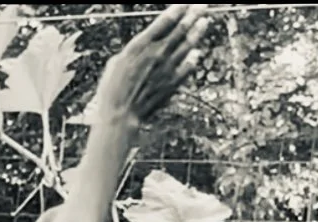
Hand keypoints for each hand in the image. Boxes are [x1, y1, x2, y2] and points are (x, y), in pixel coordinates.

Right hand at [91, 3, 207, 130]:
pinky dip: (193, 59)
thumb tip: (142, 46)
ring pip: (187, 45)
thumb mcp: (116, 63)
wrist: (121, 114)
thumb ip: (133, 52)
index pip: (165, 21)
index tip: (185, 4)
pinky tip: (197, 53)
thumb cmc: (112, 91)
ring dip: (197, 32)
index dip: (177, 10)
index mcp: (142, 45)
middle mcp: (157, 53)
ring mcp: (167, 68)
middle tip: (202, 6)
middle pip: (180, 29)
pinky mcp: (172, 83)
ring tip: (205, 21)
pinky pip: (187, 68)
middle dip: (192, 15)